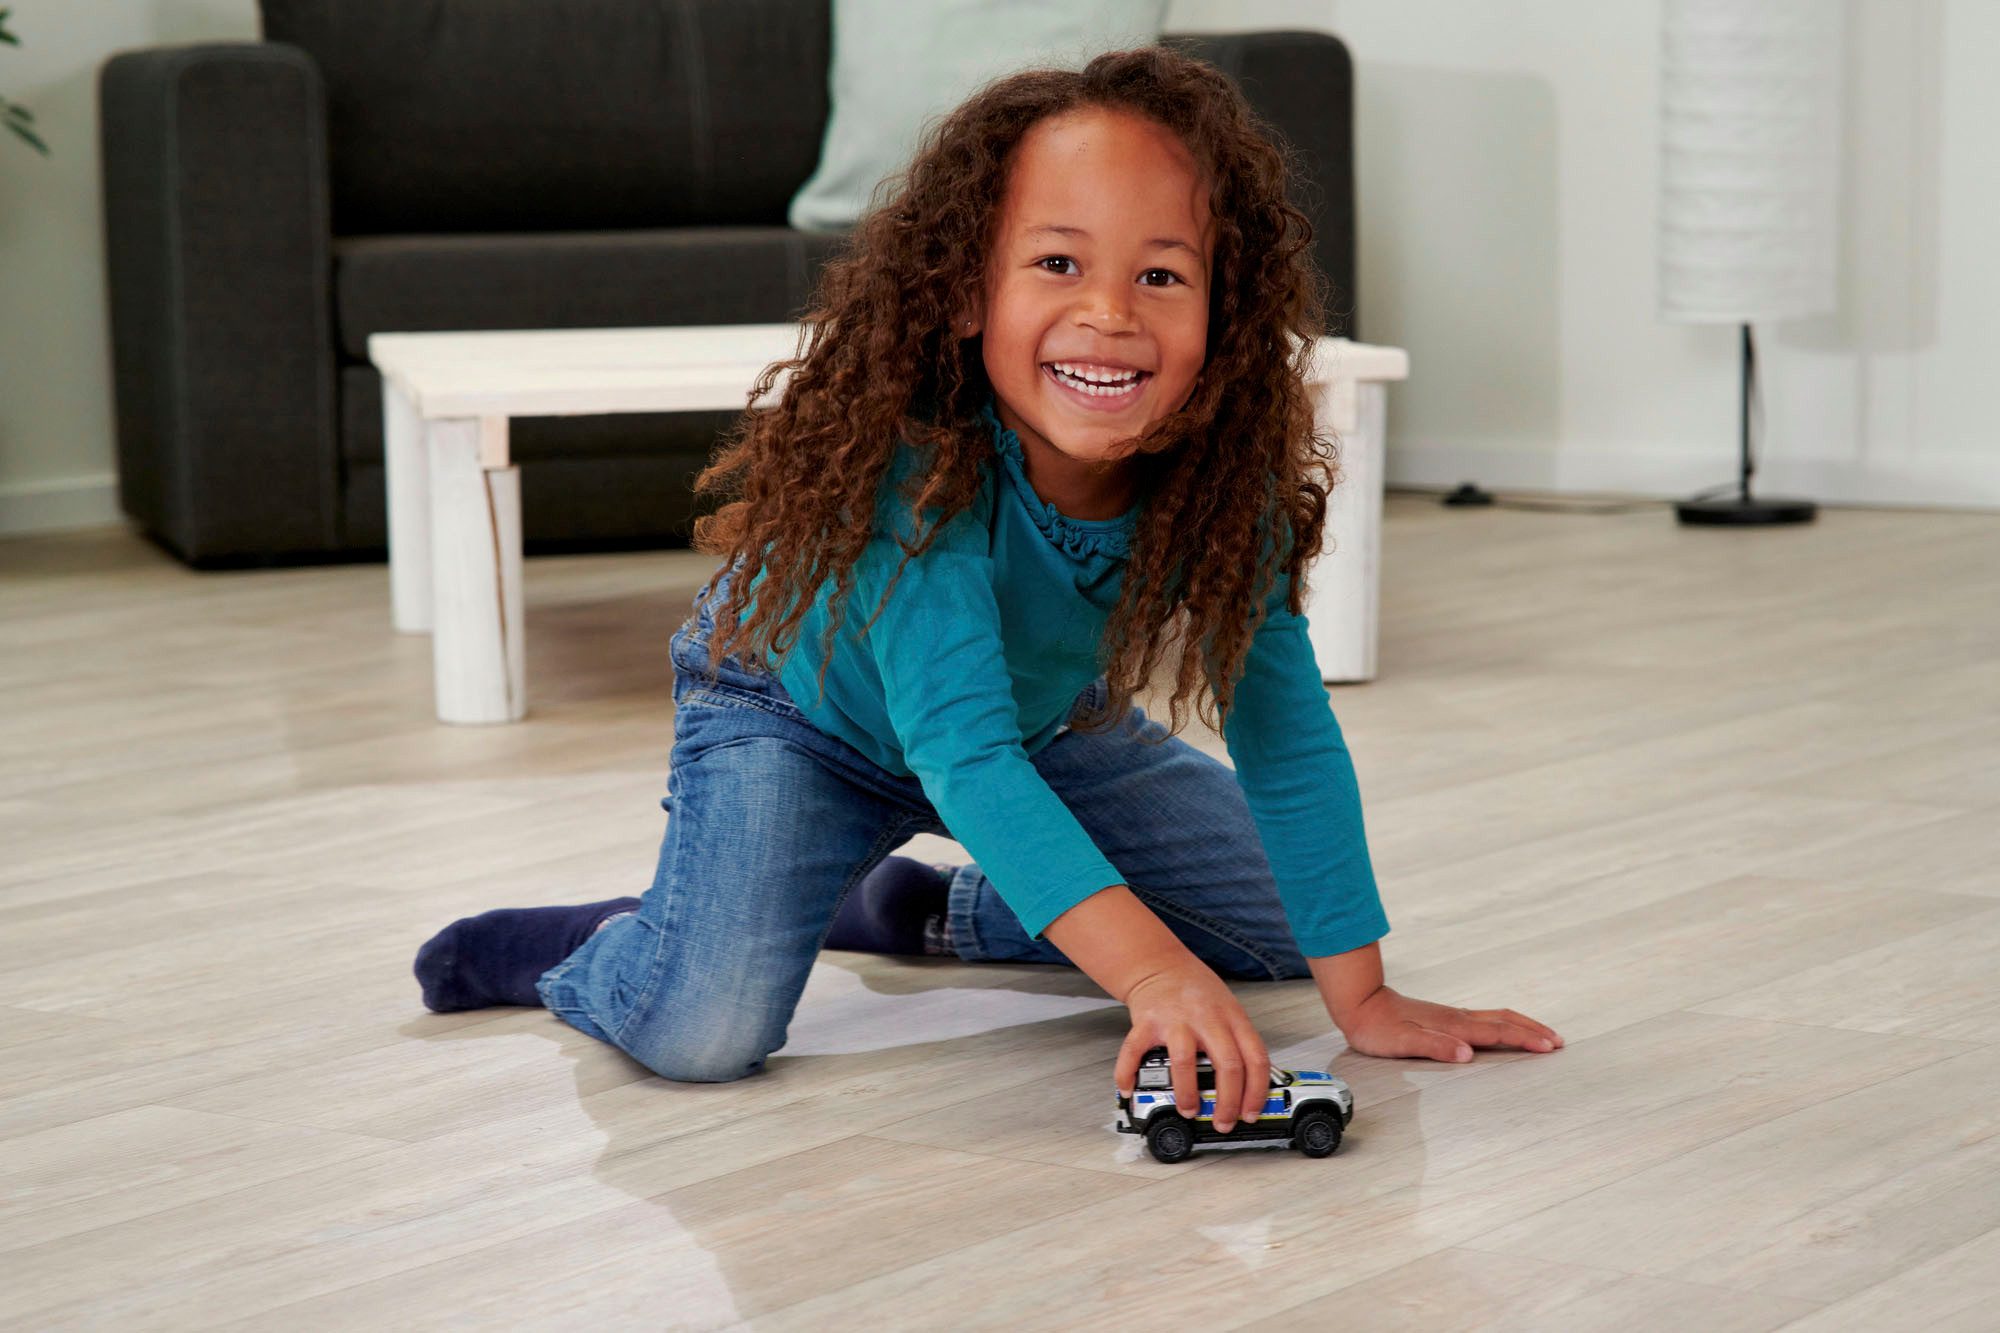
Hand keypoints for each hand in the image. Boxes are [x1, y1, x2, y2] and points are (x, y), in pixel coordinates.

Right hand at [1115, 960, 1270, 1132]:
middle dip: (1228, 1102)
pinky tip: (1129, 1088)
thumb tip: (1247, 1088)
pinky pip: (1135, 1052)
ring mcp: (1175, 1020)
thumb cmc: (1196, 992)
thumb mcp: (1228, 1010)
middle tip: (1223, 1121)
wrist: (1159, 964)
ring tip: (1189, 1109)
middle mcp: (1207, 1018)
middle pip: (1228, 1065)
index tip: (1251, 1113)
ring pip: (1186, 1062)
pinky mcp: (1146, 1022)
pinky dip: (1128, 1074)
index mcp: (1232, 1017)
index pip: (1255, 1058)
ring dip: (1188, 1094)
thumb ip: (1236, 1043)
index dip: (1256, 1091)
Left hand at [1333, 983, 1562, 1062]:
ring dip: (1522, 1025)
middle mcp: (1457, 1018)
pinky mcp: (1445, 1017)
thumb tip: (1467, 1054)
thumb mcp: (1402, 1042)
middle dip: (1533, 1031)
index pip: (1497, 1032)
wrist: (1360, 1004)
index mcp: (1453, 1026)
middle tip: (1559, 1041)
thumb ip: (1435, 1047)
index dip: (1525, 1040)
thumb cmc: (1378, 1028)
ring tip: (1542, 1034)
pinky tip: (1503, 1030)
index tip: (1550, 1047)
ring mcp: (1452, 1016)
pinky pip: (1484, 1020)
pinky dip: (1504, 1024)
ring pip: (1496, 1018)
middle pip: (1504, 1021)